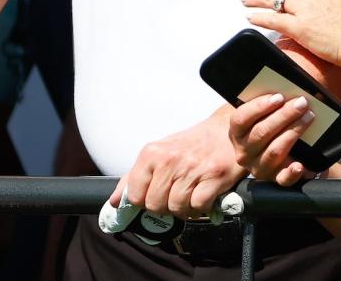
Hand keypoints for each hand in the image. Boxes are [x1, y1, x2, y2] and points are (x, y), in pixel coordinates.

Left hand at [112, 109, 246, 218]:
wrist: (225, 131)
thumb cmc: (191, 144)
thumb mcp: (160, 153)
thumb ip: (136, 177)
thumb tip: (115, 201)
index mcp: (152, 153)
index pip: (135, 194)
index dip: (144, 201)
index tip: (154, 196)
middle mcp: (170, 160)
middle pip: (155, 205)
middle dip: (165, 206)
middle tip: (175, 196)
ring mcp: (192, 168)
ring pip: (177, 208)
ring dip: (184, 208)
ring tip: (190, 195)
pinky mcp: (214, 177)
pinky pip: (198, 206)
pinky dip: (201, 207)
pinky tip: (203, 196)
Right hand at [229, 92, 316, 185]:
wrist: (285, 150)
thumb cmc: (274, 124)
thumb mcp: (266, 112)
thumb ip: (270, 101)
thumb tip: (286, 85)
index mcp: (237, 132)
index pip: (241, 119)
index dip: (259, 106)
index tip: (279, 96)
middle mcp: (244, 152)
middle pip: (261, 132)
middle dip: (284, 115)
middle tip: (301, 102)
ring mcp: (259, 167)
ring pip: (274, 150)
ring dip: (293, 132)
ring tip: (308, 117)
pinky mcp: (275, 179)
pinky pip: (283, 179)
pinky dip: (292, 172)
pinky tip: (300, 164)